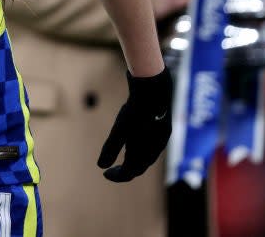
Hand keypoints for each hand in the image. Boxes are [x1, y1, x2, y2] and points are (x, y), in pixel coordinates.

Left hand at [97, 67, 172, 181]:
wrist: (155, 88)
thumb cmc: (136, 110)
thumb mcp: (119, 129)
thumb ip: (110, 148)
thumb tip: (101, 166)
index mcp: (145, 153)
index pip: (130, 172)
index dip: (117, 176)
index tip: (105, 173)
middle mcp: (156, 149)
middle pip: (140, 167)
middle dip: (126, 170)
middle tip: (112, 169)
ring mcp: (161, 138)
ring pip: (148, 156)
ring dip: (134, 160)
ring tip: (123, 155)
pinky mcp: (163, 126)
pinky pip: (153, 145)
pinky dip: (142, 149)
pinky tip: (135, 139)